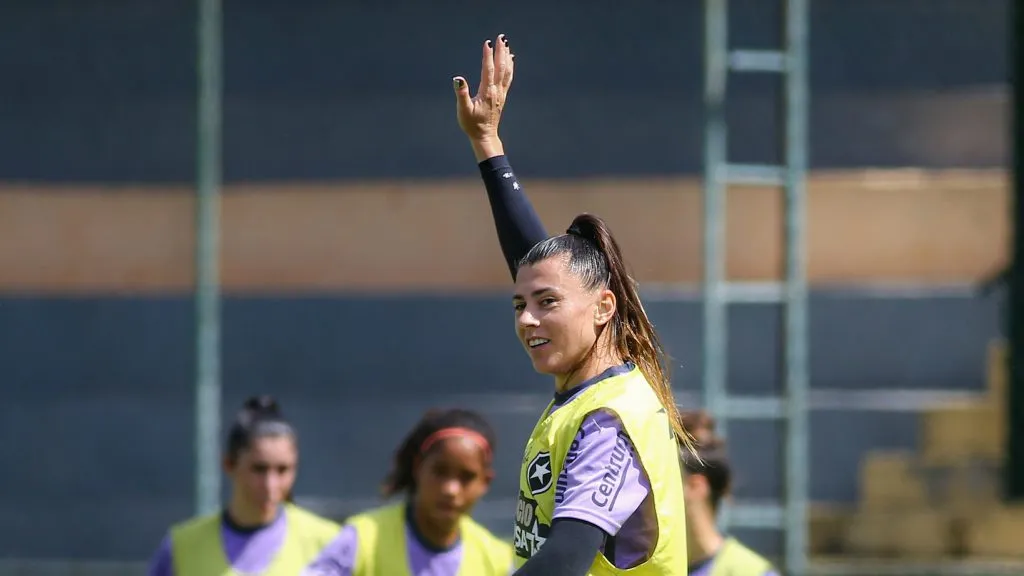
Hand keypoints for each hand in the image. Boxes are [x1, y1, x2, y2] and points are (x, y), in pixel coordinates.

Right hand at [453, 34, 514, 158]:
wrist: (485, 136)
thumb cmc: (471, 124)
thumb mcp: (463, 110)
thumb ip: (461, 94)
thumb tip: (457, 79)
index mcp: (487, 92)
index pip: (488, 70)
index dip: (488, 56)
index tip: (488, 43)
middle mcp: (496, 91)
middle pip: (500, 67)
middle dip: (501, 51)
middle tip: (501, 37)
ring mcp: (501, 93)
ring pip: (506, 71)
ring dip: (506, 57)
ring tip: (506, 44)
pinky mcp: (502, 96)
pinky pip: (508, 78)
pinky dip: (510, 67)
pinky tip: (510, 60)